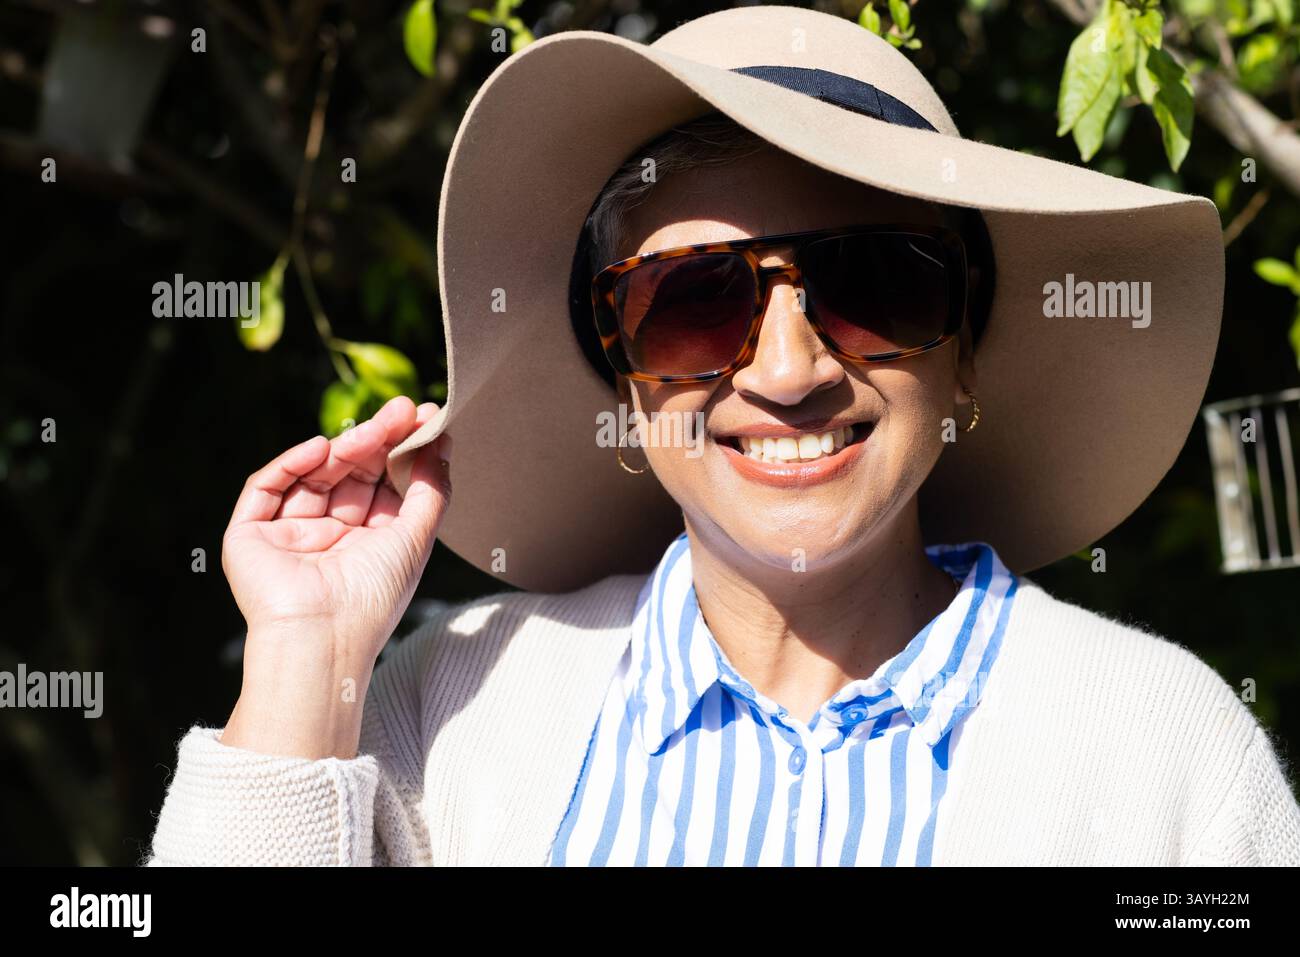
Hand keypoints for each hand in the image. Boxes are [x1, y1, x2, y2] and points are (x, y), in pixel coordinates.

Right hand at [217, 396, 450, 757]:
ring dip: (342, 448)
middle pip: (351, 474)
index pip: (383, 485)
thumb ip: (431, 489)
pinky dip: (291, 464)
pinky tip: (321, 448)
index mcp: (367, 544)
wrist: (322, 639)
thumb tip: (442, 441)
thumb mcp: (415, 538)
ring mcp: (289, 534)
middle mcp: (328, 537)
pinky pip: (267, 487)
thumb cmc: (373, 598)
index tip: (423, 417)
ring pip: (313, 475)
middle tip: (400, 410)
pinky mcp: (251, 535)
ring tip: (369, 432)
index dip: (401, 451)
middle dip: (376, 441)